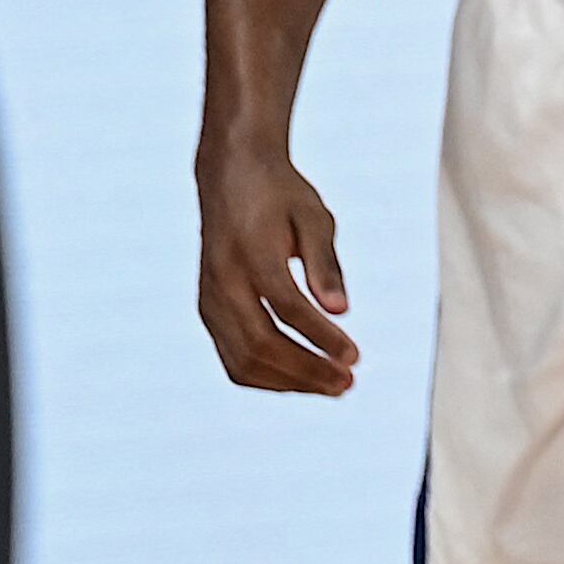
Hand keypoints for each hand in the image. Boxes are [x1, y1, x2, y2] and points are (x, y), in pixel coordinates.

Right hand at [194, 138, 355, 394]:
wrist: (231, 177)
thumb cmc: (280, 195)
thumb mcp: (313, 217)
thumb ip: (326, 263)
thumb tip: (343, 310)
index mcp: (250, 255)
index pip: (287, 309)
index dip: (321, 337)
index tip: (355, 356)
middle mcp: (222, 284)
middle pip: (261, 344)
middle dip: (307, 371)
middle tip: (348, 382)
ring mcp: (209, 301)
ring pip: (242, 361)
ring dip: (289, 382)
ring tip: (332, 386)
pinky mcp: (208, 311)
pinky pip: (232, 357)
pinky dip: (267, 376)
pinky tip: (302, 378)